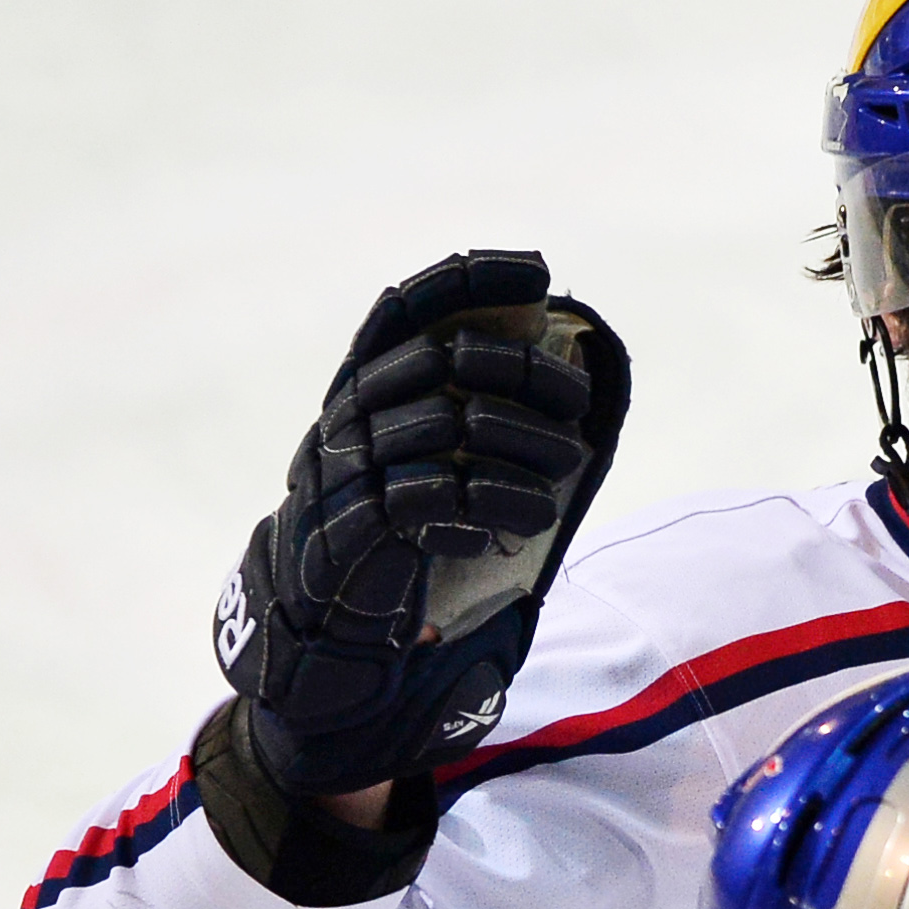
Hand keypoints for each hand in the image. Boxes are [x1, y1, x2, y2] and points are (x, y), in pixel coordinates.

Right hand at [216, 249, 628, 794]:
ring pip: (440, 429)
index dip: (466, 281)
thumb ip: (478, 425)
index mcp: (363, 392)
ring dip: (518, 450)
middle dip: (523, 377)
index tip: (536, 268)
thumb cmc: (400, 550)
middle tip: (580, 409)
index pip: (404, 310)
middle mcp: (345, 420)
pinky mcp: (347, 536)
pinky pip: (418, 500)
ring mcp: (340, 475)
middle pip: (441, 364)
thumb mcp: (436, 474)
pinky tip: (510, 525)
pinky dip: (478, 505)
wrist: (329, 640)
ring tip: (565, 478)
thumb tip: (574, 386)